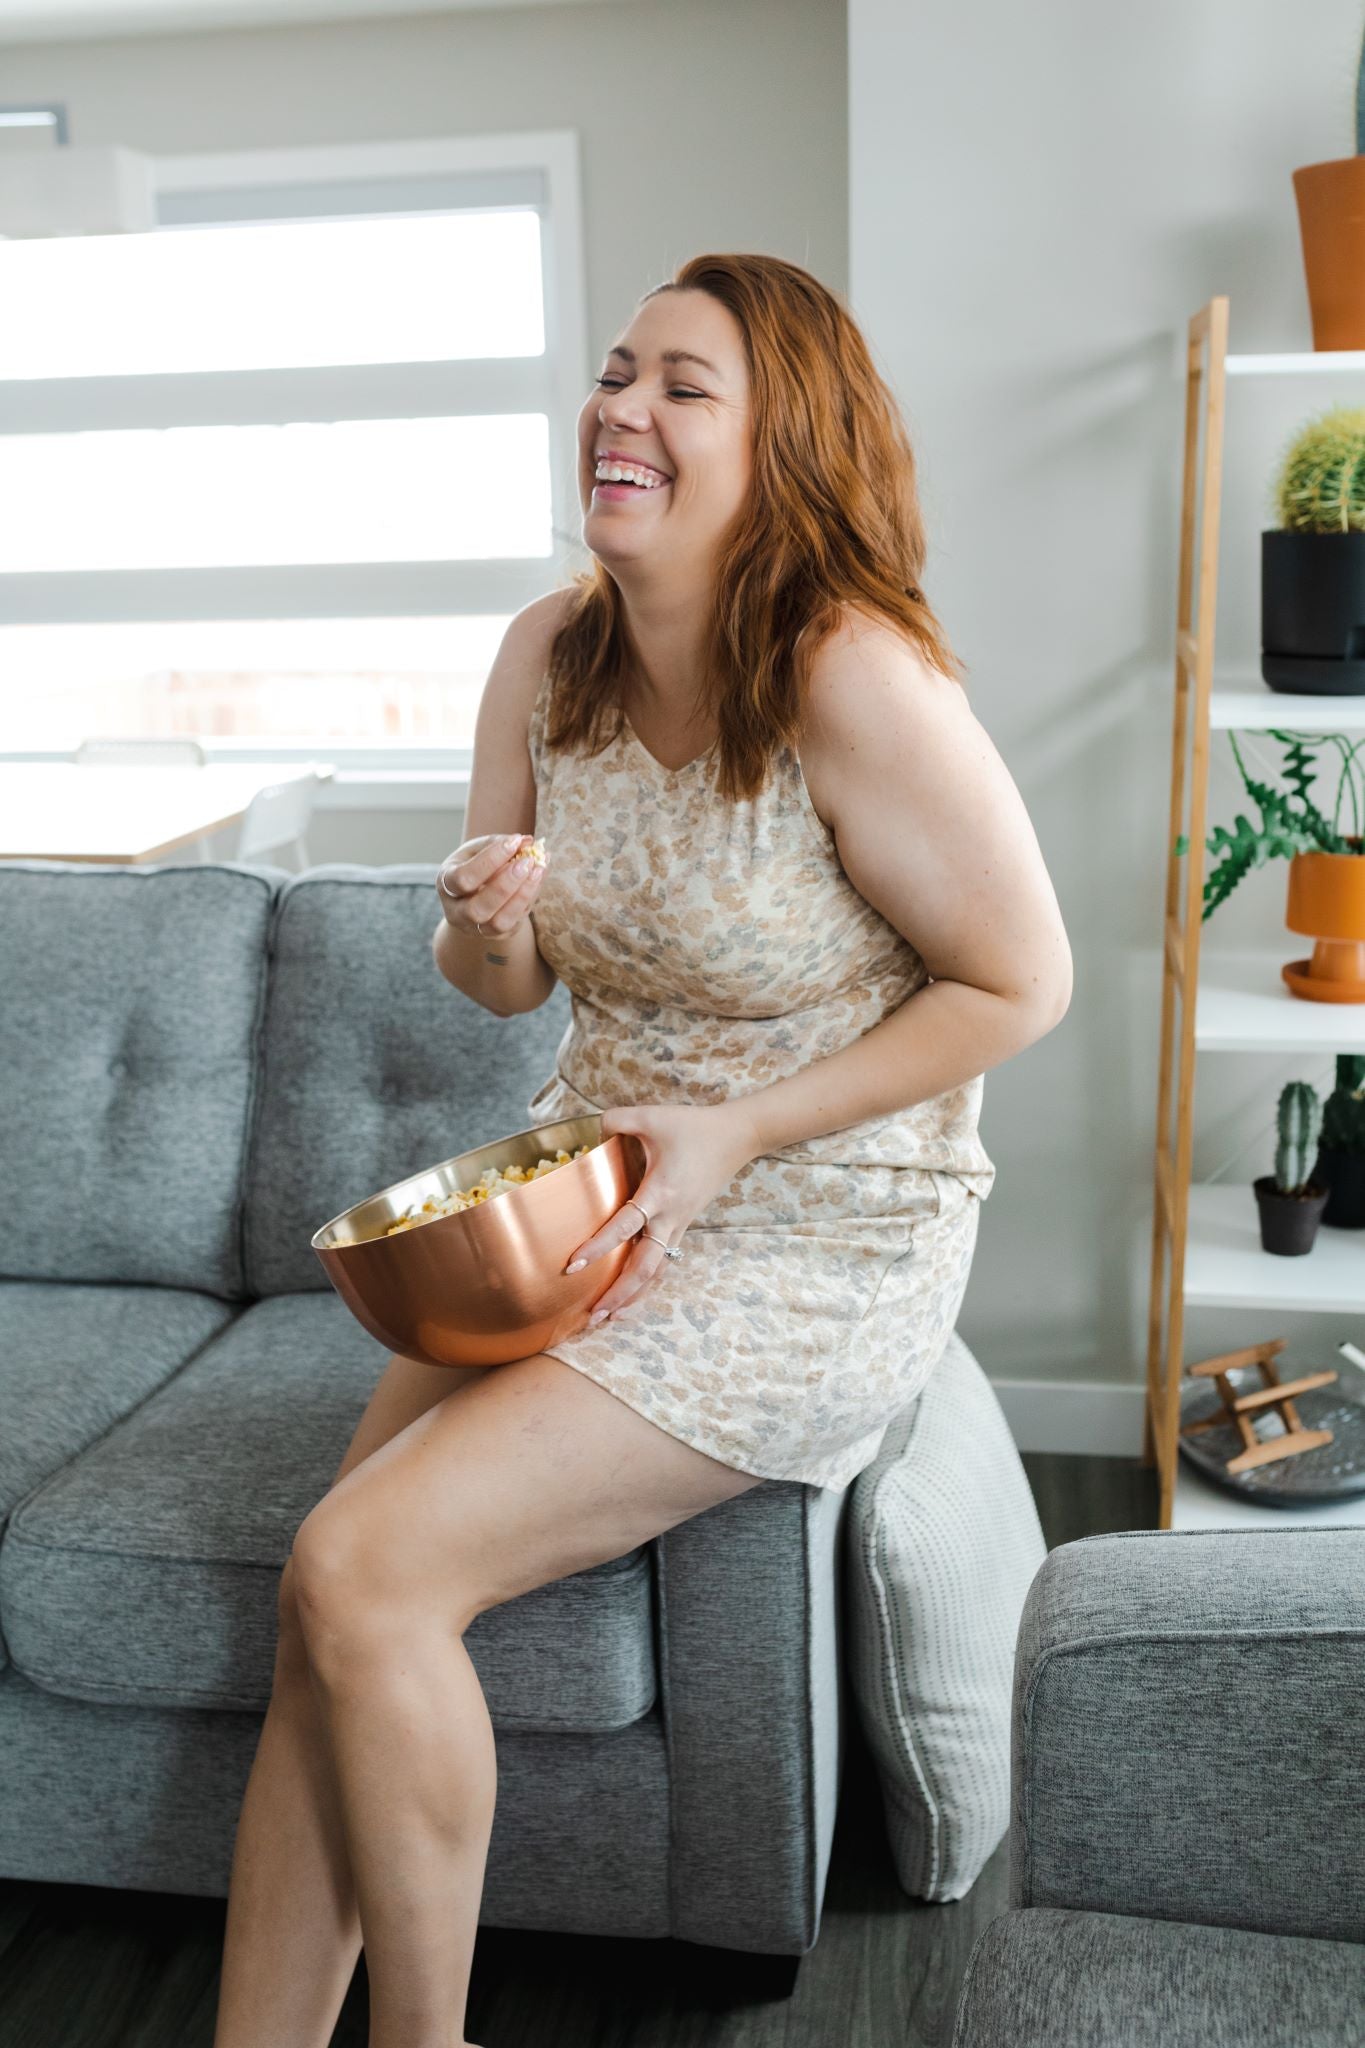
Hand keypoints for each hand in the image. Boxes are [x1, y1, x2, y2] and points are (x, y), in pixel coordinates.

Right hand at [437, 832, 546, 936]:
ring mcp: (475, 927)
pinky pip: (514, 923)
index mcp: (446, 883)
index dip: (490, 860)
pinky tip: (538, 878)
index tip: (514, 842)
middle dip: (505, 885)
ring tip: (538, 870)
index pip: (463, 877)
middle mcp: (456, 911)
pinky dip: (529, 900)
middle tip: (528, 861)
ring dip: (521, 896)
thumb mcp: (477, 850)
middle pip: (477, 908)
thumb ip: (497, 844)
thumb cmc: (474, 866)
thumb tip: (526, 841)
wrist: (473, 895)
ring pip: (498, 923)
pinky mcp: (496, 935)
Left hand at [564, 1100, 760, 1324]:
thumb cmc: (694, 1127)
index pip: (624, 1227)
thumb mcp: (652, 1116)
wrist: (736, 1137)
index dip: (597, 1247)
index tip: (573, 1265)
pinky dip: (646, 1281)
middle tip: (592, 1316)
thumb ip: (616, 1119)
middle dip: (619, 1294)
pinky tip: (630, 1294)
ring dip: (633, 1296)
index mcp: (660, 1193)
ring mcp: (679, 1224)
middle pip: (645, 1268)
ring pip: (656, 1271)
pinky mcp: (682, 1224)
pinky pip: (663, 1260)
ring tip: (608, 1318)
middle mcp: (670, 1217)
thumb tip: (593, 1132)